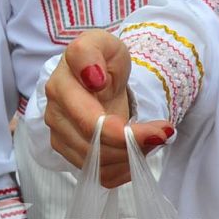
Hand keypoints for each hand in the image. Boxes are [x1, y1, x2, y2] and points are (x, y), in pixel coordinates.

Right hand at [41, 30, 171, 186]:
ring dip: (131, 156)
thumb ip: (91, 52)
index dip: (122, 132)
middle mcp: (55, 113)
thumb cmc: (102, 60)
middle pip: (96, 147)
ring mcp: (59, 136)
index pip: (90, 121)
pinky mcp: (70, 154)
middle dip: (135, 144)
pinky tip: (137, 151)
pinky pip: (100, 174)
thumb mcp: (103, 44)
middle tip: (163, 133)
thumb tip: (93, 78)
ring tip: (153, 137)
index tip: (161, 129)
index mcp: (61, 85)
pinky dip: (125, 168)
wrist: (98, 77)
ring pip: (99, 163)